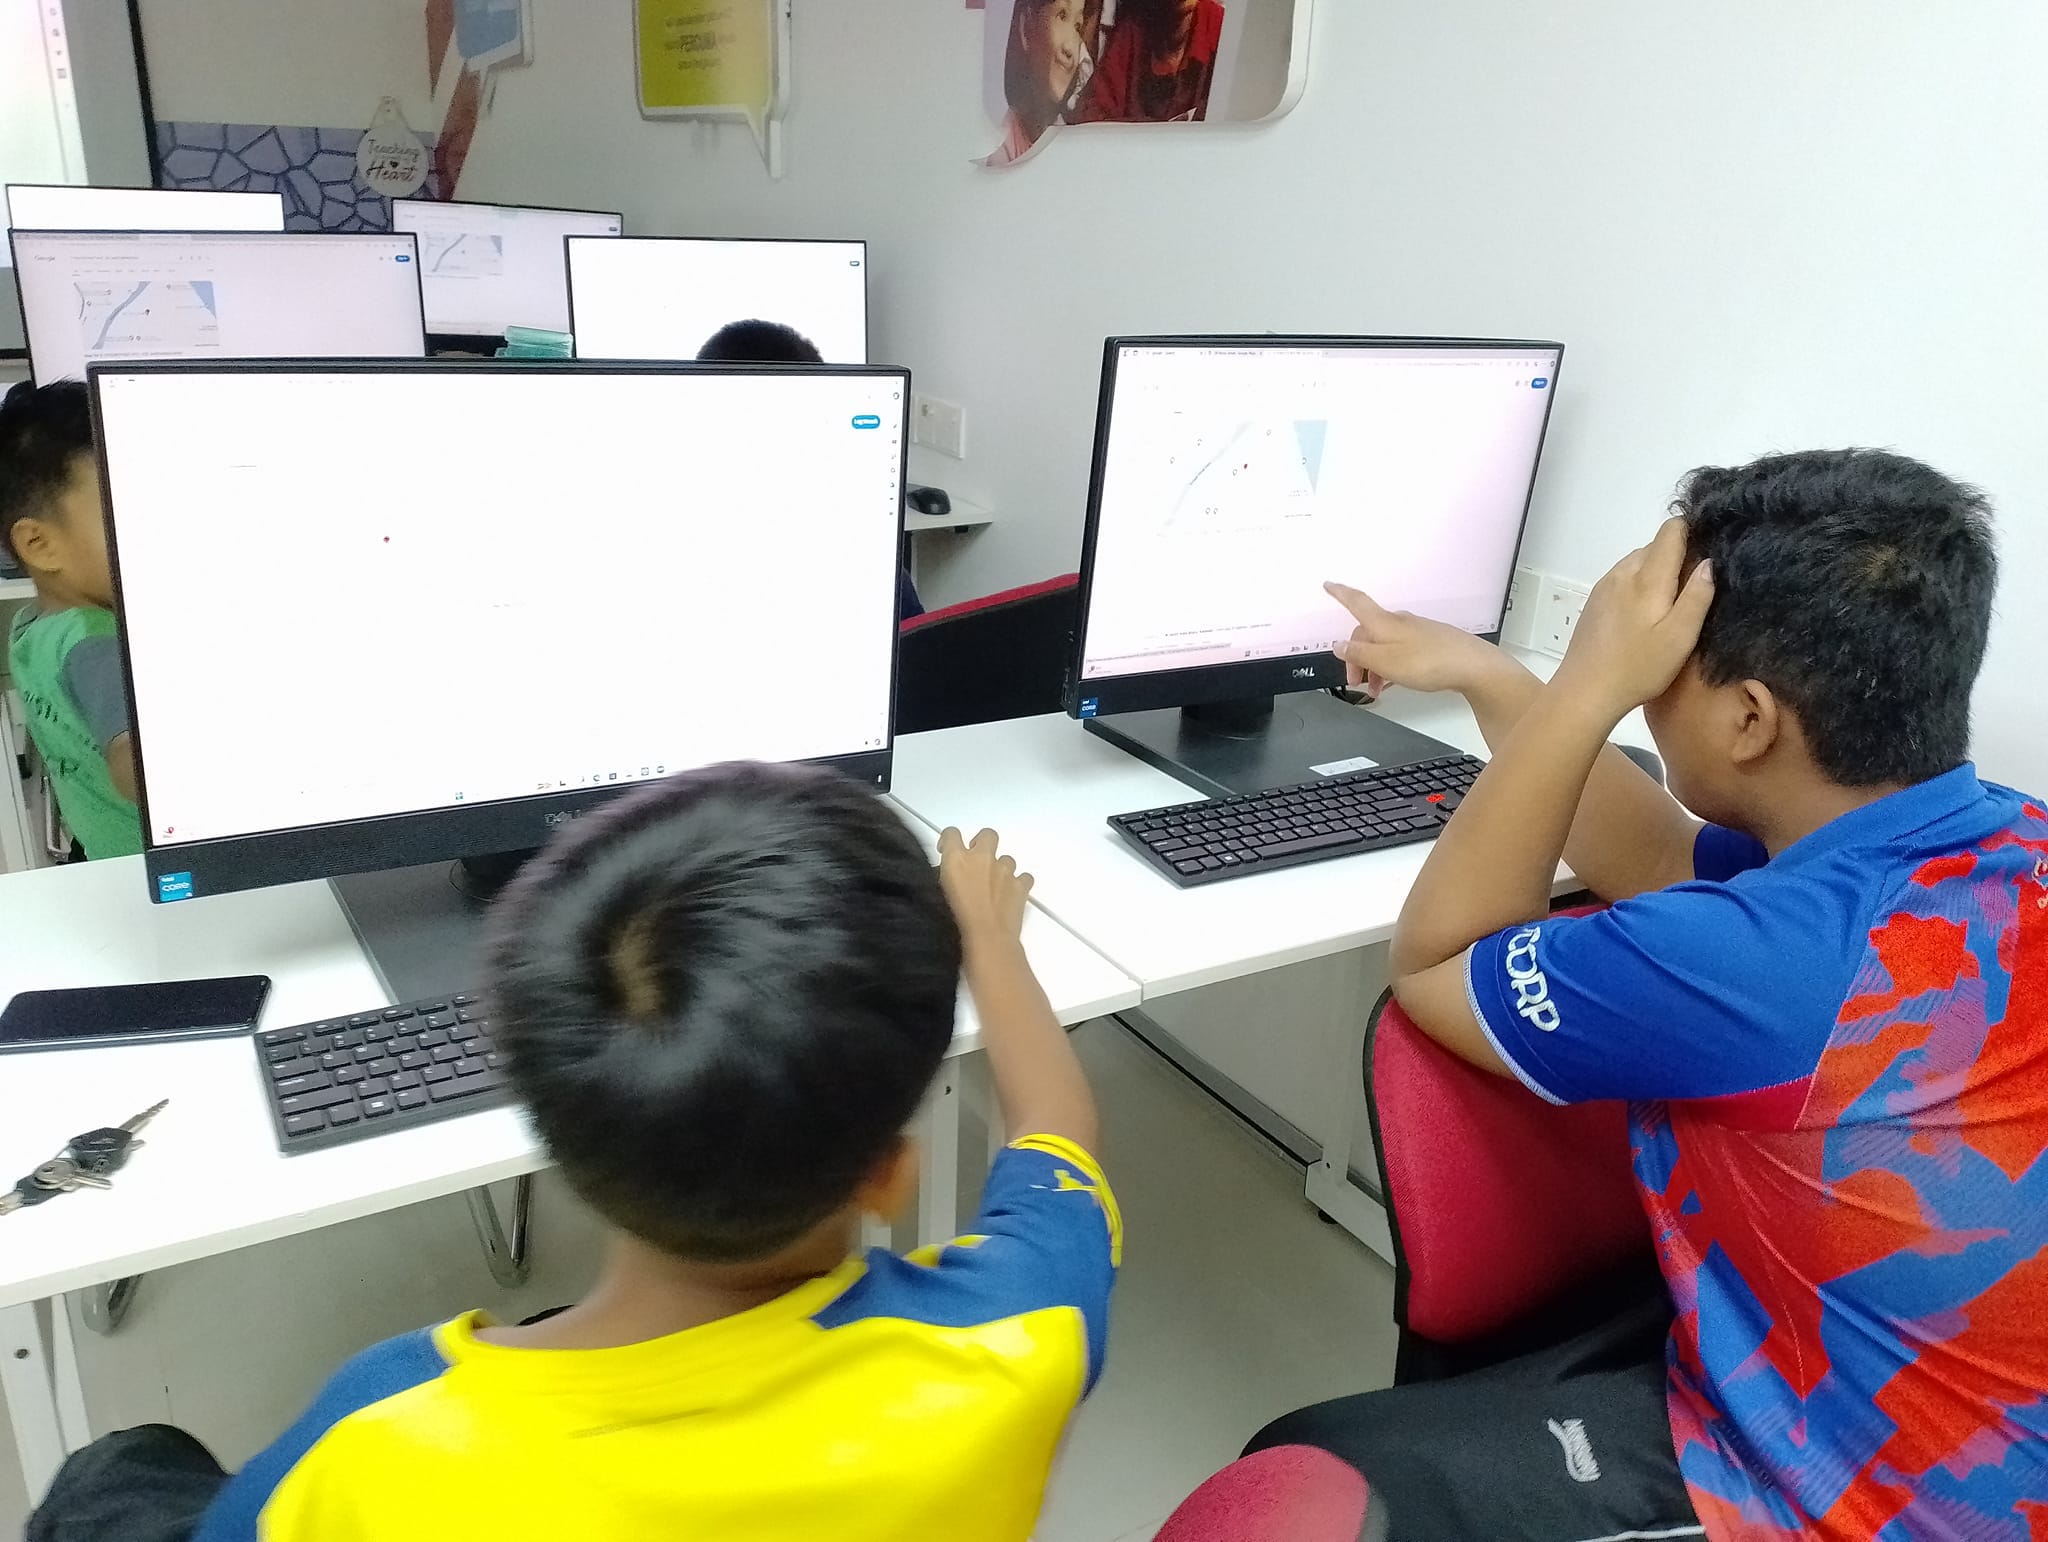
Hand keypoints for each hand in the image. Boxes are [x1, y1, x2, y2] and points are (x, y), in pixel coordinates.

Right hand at [938, 827, 1032, 955]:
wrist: (986, 937)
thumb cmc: (955, 921)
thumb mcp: (938, 895)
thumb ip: (944, 878)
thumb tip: (948, 877)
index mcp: (957, 858)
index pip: (951, 834)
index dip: (948, 840)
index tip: (946, 851)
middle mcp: (983, 858)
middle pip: (987, 835)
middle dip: (982, 844)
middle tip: (976, 861)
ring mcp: (1005, 870)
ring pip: (1007, 858)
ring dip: (1001, 868)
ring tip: (994, 886)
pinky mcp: (1021, 885)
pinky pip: (1024, 877)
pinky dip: (1019, 883)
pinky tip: (1011, 895)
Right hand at [1325, 581, 1507, 698]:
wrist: (1472, 667)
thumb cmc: (1430, 662)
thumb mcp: (1384, 662)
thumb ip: (1359, 654)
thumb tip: (1339, 645)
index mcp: (1384, 623)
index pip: (1356, 603)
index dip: (1340, 594)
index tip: (1329, 586)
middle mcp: (1400, 623)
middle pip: (1368, 634)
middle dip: (1357, 657)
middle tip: (1356, 681)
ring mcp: (1417, 632)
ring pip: (1385, 646)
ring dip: (1375, 667)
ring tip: (1378, 690)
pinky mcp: (1431, 643)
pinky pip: (1402, 652)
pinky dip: (1392, 666)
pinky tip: (1397, 682)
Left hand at [1556, 518, 1715, 712]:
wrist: (1585, 690)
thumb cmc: (1638, 667)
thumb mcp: (1680, 636)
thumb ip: (1697, 595)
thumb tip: (1709, 561)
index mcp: (1646, 576)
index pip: (1671, 530)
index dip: (1694, 530)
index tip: (1711, 548)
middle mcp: (1622, 572)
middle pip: (1656, 545)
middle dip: (1680, 556)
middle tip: (1697, 587)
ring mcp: (1604, 586)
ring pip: (1639, 561)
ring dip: (1659, 572)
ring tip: (1674, 603)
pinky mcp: (1595, 601)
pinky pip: (1624, 578)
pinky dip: (1641, 584)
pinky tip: (1646, 614)